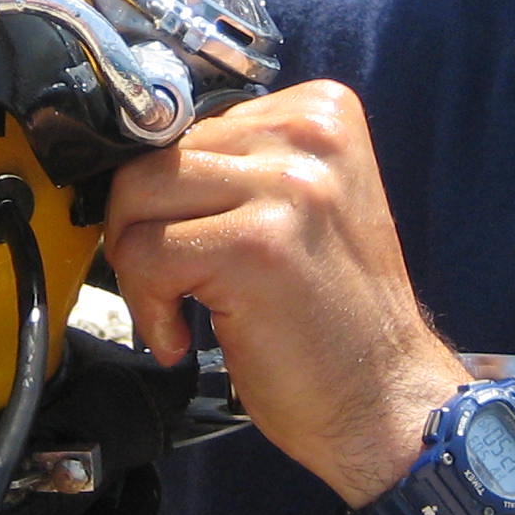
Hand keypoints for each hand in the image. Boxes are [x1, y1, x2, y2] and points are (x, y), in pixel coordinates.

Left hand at [100, 82, 456, 505]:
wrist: (383, 402)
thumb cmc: (329, 317)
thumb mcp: (297, 207)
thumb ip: (235, 167)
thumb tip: (131, 154)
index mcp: (321, 112)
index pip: (188, 123)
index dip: (169, 195)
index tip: (195, 247)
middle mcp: (309, 135)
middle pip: (155, 154)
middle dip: (142, 227)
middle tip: (177, 286)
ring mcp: (287, 186)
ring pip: (137, 195)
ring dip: (137, 265)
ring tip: (179, 308)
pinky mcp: (257, 243)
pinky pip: (145, 253)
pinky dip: (146, 306)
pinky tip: (182, 338)